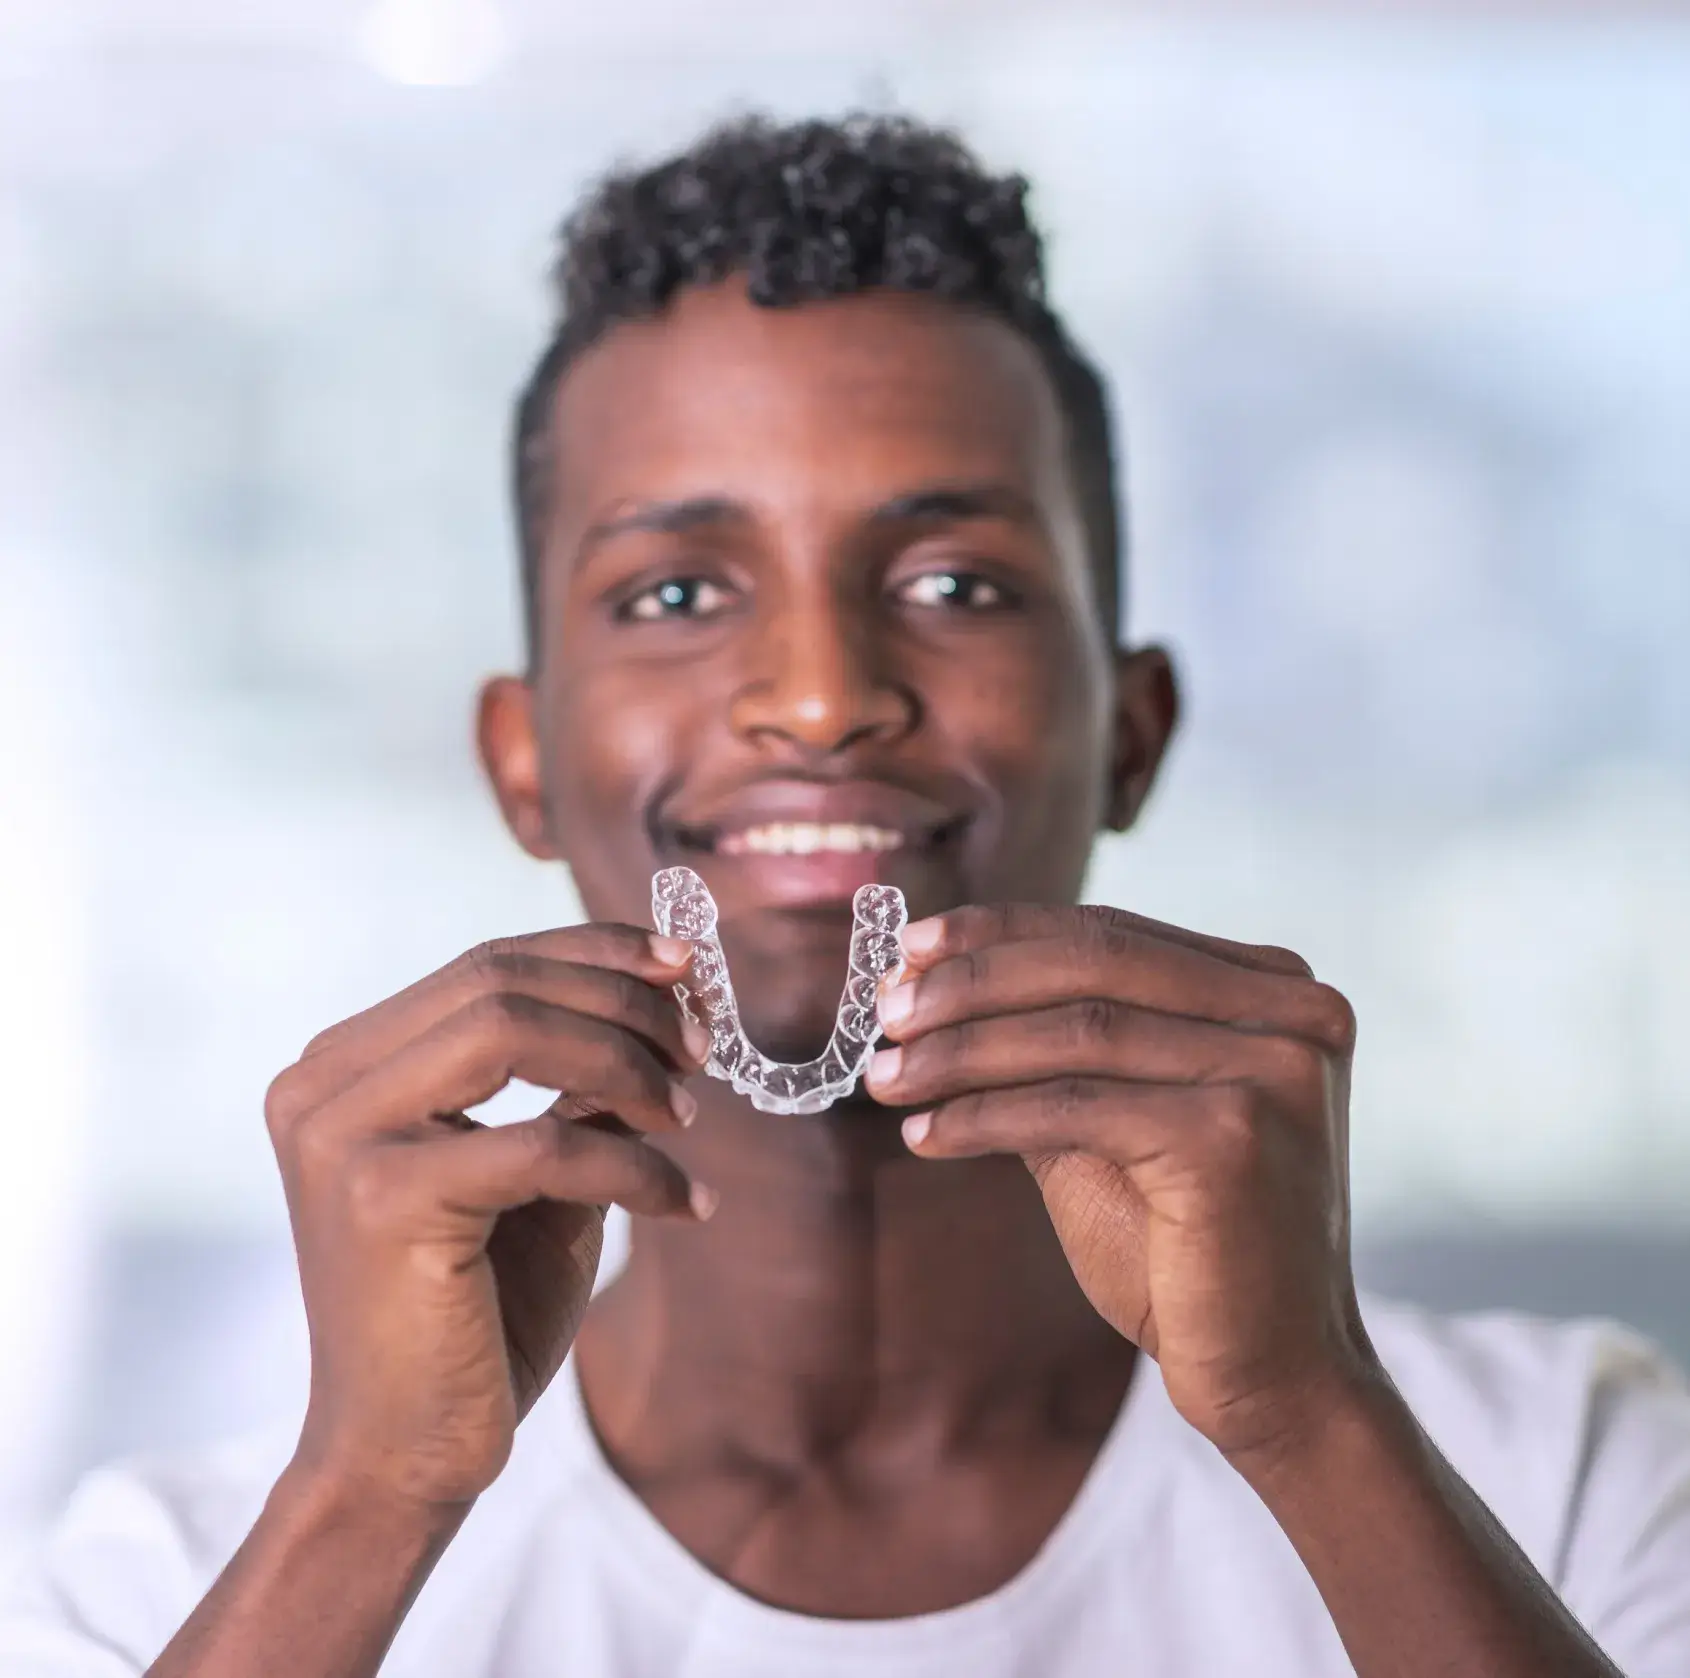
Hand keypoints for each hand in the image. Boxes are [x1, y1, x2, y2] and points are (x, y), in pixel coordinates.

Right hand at [263, 927, 714, 1515]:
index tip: (686, 967)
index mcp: (346, 1066)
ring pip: (511, 1029)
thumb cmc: (475, 1313)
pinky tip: (685, 1202)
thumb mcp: (538, 1173)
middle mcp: (323, 1085)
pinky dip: (634, 1164)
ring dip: (625, 1064)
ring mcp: (340, 1138)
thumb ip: (576, 1086)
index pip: (485, 964)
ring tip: (686, 1118)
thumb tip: (669, 997)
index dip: (594, 951)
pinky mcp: (380, 1200)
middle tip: (701, 1052)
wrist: (405, 1457)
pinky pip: (542, 1142)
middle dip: (623, 1003)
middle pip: (499, 980)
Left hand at [867, 903, 1371, 1462]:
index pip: (1111, 933)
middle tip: (885, 1010)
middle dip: (970, 982)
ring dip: (959, 1052)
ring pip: (1075, 1032)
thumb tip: (923, 983)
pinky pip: (1073, 1106)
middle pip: (1092, 964)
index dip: (1000, 934)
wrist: (1273, 1377)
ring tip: (884, 1077)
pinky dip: (984, 1116)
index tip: (908, 947)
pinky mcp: (1231, 1136)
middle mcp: (1291, 1011)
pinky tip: (925, 1134)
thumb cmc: (1185, 1248)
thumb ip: (1044, 1050)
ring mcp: (1271, 1068)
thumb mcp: (1110, 1122)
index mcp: (1273, 988)